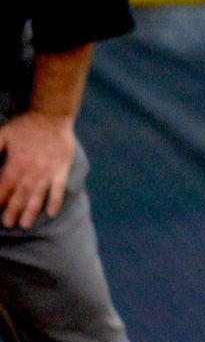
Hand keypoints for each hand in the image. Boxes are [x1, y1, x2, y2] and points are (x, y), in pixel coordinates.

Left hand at [0, 110, 76, 227]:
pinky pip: (58, 189)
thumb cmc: (25, 126)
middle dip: (13, 211)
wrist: (52, 116)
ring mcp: (49, 172)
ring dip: (31, 211)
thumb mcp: (3, 134)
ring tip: (25, 225)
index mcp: (17, 162)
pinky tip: (51, 213)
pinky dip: (55, 202)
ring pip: (38, 195)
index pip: (4, 186)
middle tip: (8, 224)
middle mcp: (32, 170)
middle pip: (20, 195)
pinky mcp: (61, 170)